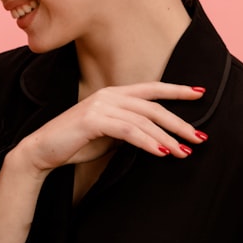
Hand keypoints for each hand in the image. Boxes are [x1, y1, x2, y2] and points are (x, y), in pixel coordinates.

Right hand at [12, 82, 205, 174]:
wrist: (42, 151)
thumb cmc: (75, 144)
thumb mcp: (109, 135)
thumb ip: (129, 130)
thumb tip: (156, 137)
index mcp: (113, 94)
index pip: (151, 89)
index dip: (176, 90)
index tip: (200, 93)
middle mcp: (108, 95)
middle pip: (153, 106)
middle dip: (179, 122)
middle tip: (200, 137)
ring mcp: (100, 106)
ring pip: (144, 120)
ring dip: (167, 138)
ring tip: (184, 152)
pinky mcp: (93, 120)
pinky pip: (128, 131)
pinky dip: (147, 142)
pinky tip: (161, 152)